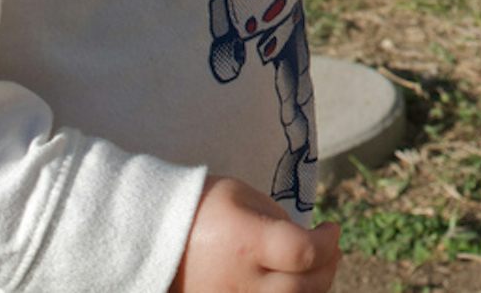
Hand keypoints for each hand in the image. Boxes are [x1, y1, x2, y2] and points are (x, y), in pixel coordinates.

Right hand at [173, 176, 339, 292]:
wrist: (149, 235)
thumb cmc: (199, 207)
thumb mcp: (243, 197)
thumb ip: (278, 221)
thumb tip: (308, 240)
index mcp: (246, 241)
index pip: (303, 252)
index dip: (328, 242)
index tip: (331, 228)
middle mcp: (240, 280)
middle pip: (304, 288)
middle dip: (327, 266)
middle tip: (329, 249)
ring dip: (313, 289)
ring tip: (313, 268)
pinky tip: (291, 284)